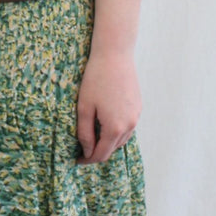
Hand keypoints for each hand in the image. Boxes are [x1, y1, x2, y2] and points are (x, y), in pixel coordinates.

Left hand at [75, 46, 140, 163]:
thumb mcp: (84, 107)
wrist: (114, 56)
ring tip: (93, 137)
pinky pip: (127, 127)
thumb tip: (87, 151)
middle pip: (112, 149)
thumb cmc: (95, 79)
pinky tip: (105, 124)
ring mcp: (136, 117)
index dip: (88, 160)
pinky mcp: (138, 108)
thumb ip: (84, 133)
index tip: (77, 160)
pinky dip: (117, 131)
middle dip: (97, 152)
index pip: (101, 154)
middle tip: (82, 150)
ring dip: (108, 142)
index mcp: (114, 128)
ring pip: (121, 139)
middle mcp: (129, 125)